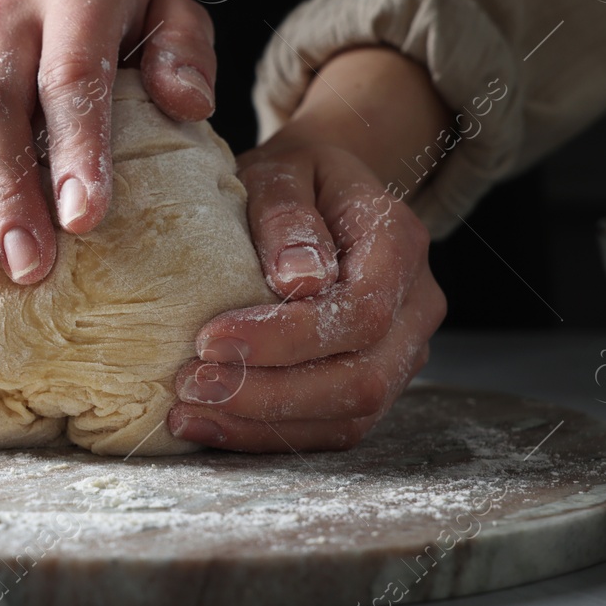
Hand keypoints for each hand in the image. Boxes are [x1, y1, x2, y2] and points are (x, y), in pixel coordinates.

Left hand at [166, 47, 450, 450]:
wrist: (325, 191)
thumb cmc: (298, 178)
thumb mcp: (283, 170)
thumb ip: (287, 215)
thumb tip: (297, 281)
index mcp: (400, 244)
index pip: (360, 312)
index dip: (287, 338)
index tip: (210, 338)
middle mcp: (417, 305)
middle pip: (363, 377)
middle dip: (271, 394)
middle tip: (191, 385)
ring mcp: (403, 351)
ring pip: (351, 415)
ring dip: (264, 425)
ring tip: (188, 413)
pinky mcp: (374, 381)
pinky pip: (333, 427)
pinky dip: (270, 434)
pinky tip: (210, 425)